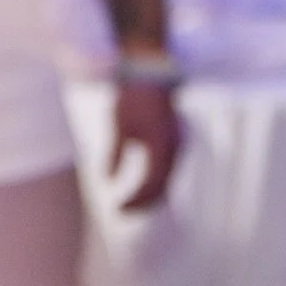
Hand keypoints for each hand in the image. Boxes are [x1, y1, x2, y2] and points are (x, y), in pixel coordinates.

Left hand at [111, 81, 181, 211]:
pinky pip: (168, 169)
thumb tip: (107, 180)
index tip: (118, 210)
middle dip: (144, 203)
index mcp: (162, 147)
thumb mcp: (120, 127)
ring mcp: (178, 145)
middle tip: (122, 212)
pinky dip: (156, 182)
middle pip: (162, 186)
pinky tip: (143, 187)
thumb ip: (115, 155)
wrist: (153, 74)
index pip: (152, 185)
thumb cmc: (134, 98)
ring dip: (151, 195)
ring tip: (132, 204)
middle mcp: (175, 149)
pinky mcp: (175, 141)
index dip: (136, 201)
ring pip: (167, 179)